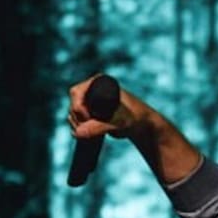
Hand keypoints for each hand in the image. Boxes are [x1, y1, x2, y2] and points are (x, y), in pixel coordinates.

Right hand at [66, 75, 201, 184]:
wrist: (144, 125)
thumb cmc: (135, 119)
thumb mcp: (117, 123)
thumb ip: (98, 127)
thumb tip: (78, 133)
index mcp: (99, 82)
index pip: (76, 92)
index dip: (79, 108)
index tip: (90, 120)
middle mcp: (93, 89)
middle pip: (73, 104)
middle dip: (77, 119)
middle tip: (89, 130)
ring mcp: (91, 101)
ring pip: (73, 113)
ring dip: (77, 125)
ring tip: (90, 134)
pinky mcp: (92, 112)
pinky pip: (78, 120)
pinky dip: (79, 128)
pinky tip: (86, 135)